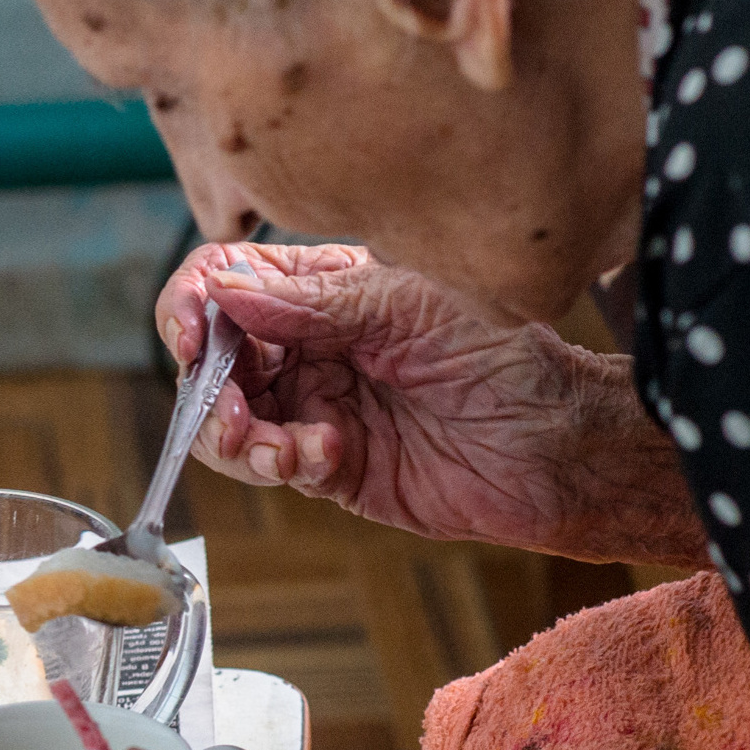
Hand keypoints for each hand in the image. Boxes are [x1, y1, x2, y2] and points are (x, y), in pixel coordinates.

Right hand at [154, 241, 704, 564]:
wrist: (557, 445)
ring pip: (227, 420)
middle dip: (207, 386)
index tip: (192, 333)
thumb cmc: (504, 356)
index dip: (192, 304)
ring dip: (235, 436)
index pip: (225, 282)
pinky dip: (282, 462)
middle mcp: (310, 345)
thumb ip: (311, 300)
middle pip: (212, 359)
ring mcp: (315, 406)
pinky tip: (326, 455)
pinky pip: (272, 464)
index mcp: (324, 288)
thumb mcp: (405, 305)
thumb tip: (223, 288)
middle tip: (231, 413)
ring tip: (280, 449)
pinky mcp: (330, 467)